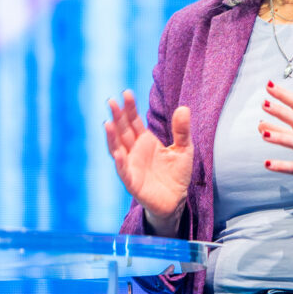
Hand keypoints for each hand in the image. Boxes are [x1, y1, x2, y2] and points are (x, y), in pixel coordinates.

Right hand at [105, 90, 192, 236]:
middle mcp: (135, 151)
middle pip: (123, 131)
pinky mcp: (133, 182)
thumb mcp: (184, 148)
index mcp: (145, 141)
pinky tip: (118, 152)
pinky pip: (124, 171)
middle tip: (111, 101)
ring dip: (112, 137)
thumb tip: (183, 108)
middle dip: (117, 117)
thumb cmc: (177, 174)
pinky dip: (120, 162)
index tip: (126, 93)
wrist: (177, 200)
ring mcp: (131, 166)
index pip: (134, 121)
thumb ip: (182, 130)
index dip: (130, 108)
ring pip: (118, 148)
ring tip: (108, 123)